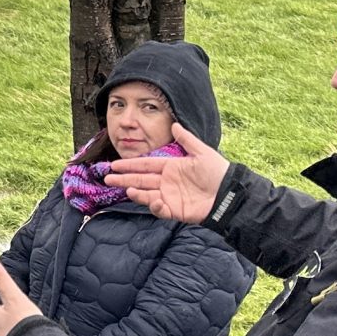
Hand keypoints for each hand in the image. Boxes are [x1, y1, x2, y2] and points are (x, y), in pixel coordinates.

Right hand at [106, 123, 228, 224]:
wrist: (229, 194)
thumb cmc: (217, 171)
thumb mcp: (202, 152)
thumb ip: (186, 139)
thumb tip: (175, 124)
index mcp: (171, 167)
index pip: (146, 165)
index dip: (130, 165)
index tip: (115, 165)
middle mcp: (166, 182)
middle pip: (140, 180)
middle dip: (123, 179)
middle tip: (107, 178)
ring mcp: (169, 196)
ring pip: (146, 194)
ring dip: (135, 192)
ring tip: (127, 189)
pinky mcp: (174, 210)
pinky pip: (160, 209)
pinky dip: (154, 206)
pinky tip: (154, 201)